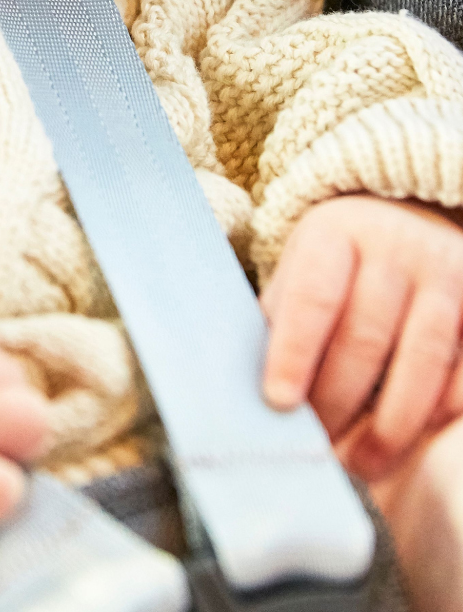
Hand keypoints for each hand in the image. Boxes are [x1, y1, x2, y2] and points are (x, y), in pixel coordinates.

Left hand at [261, 195, 462, 480]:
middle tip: (316, 444)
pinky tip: (410, 440)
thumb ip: (278, 320)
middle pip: (365, 335)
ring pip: (422, 358)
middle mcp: (395, 248)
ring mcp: (446, 275)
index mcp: (334, 235)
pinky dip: (438, 413)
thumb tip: (243, 387)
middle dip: (337, 399)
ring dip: (389, 422)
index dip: (295, 354)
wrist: (405, 223)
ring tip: (360, 462)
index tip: (280, 403)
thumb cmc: (336, 265)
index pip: (312, 298)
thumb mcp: (298, 271)